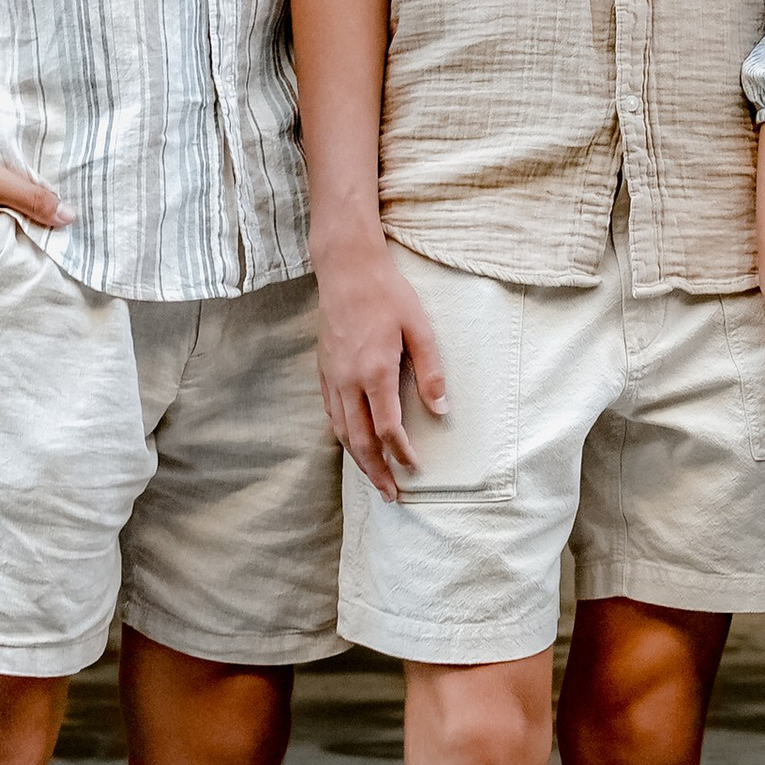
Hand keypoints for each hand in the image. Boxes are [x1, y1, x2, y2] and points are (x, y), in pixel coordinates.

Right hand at [314, 223, 447, 498]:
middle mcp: (348, 380)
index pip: (386, 427)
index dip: (401, 453)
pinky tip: (353, 444)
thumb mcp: (419, 328)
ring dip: (357, 460)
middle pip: (358, 440)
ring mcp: (332, 376)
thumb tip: (441, 410)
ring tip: (374, 479)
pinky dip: (343, 436)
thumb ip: (431, 372)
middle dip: (376, 471)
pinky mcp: (324, 370)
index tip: (415, 468)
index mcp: (374, 371)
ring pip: (341, 431)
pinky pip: (331, 414)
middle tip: (391, 495)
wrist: (346, 269)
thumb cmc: (388, 295)